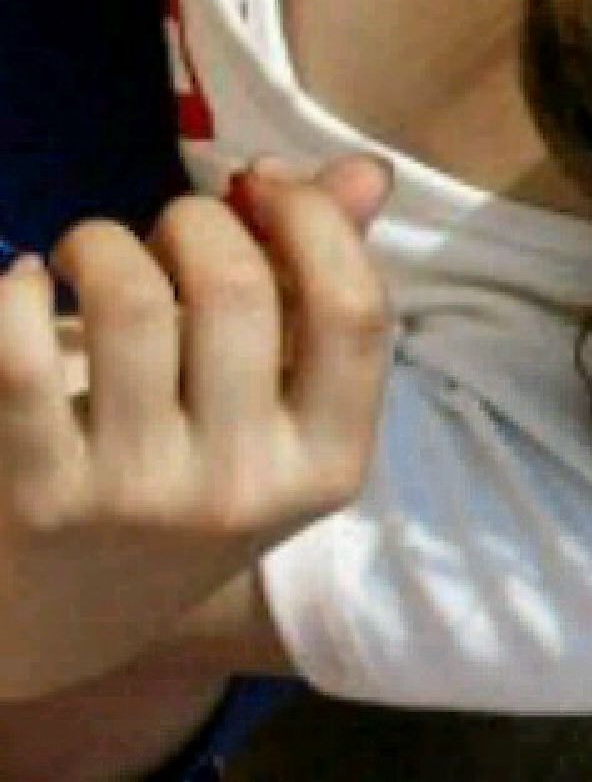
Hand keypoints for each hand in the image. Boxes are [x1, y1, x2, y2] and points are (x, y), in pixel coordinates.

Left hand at [0, 155, 391, 701]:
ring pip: (132, 301)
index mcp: (328, 463)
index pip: (355, 310)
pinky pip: (23, 353)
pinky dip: (18, 291)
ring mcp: (141, 501)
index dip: (313, 219)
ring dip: (102, 241)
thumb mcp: (278, 398)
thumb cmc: (192, 462)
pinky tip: (25, 288)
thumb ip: (323, 279)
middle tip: (165, 237)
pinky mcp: (42, 500)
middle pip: (236, 286)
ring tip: (87, 255)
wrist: (69, 611)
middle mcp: (244, 492)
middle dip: (194, 220)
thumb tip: (366, 170)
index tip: (264, 188)